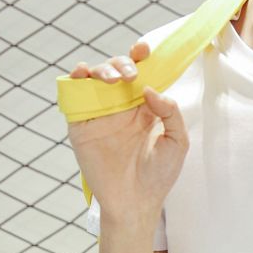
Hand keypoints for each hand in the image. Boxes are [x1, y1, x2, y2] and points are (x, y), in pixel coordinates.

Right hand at [67, 42, 188, 234]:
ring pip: (95, 78)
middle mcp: (121, 107)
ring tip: (113, 79)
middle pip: (117, 70)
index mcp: (145, 108)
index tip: (145, 50)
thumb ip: (171, 114)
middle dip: (123, 63)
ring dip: (102, 69)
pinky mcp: (81, 125)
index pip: (142, 75)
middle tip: (131, 75)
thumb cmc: (159, 176)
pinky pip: (74, 96)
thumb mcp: (177, 143)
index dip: (141, 58)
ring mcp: (100, 114)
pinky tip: (84, 74)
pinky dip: (75, 80)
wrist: (135, 202)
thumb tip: (149, 89)